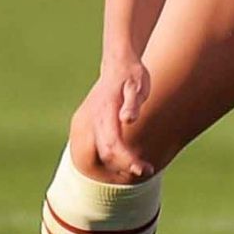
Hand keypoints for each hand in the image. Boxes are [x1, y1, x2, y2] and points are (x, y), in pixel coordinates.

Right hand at [83, 57, 153, 180]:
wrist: (117, 63)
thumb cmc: (131, 76)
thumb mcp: (137, 85)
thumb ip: (132, 102)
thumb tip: (128, 120)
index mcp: (104, 113)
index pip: (112, 145)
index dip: (127, 161)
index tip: (144, 169)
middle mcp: (90, 121)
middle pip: (104, 154)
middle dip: (123, 167)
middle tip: (147, 170)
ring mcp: (85, 124)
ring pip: (95, 154)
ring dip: (115, 165)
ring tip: (140, 166)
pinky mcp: (86, 126)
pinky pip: (94, 148)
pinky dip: (109, 158)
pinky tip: (125, 160)